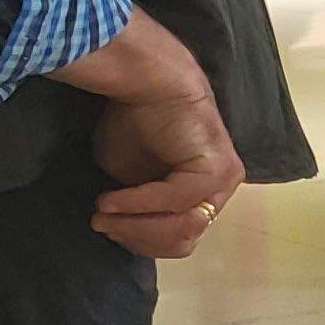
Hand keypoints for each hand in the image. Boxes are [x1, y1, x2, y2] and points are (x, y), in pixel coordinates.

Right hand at [91, 87, 241, 258]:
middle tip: (101, 222)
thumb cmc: (135, 123)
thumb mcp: (129, 177)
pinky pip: (175, 201)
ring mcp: (223, 182)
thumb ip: (137, 206)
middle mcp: (219, 192)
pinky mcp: (217, 169)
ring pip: (182, 229)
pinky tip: (111, 199)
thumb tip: (123, 229)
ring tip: (104, 212)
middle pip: (181, 242)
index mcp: (202, 196)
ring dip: (135, 225)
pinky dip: (139, 204)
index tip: (105, 224)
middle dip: (135, 236)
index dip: (138, 239)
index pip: (176, 241)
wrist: (148, 82)